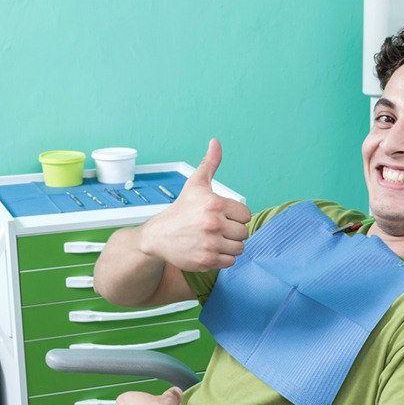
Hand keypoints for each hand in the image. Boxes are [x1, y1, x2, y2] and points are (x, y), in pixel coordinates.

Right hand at [140, 139, 250, 271]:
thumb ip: (209, 164)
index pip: (245, 215)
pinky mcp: (207, 260)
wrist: (158, 236)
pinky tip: (210, 249)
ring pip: (239, 248)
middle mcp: (213, 224)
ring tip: (215, 239)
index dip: (235, 216)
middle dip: (233, 231)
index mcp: (214, 204)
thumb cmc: (180, 210)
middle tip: (217, 229)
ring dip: (230, 245)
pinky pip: (230, 261)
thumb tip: (216, 142)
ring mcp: (210, 244)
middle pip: (244, 232)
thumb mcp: (195, 185)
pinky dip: (223, 258)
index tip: (222, 216)